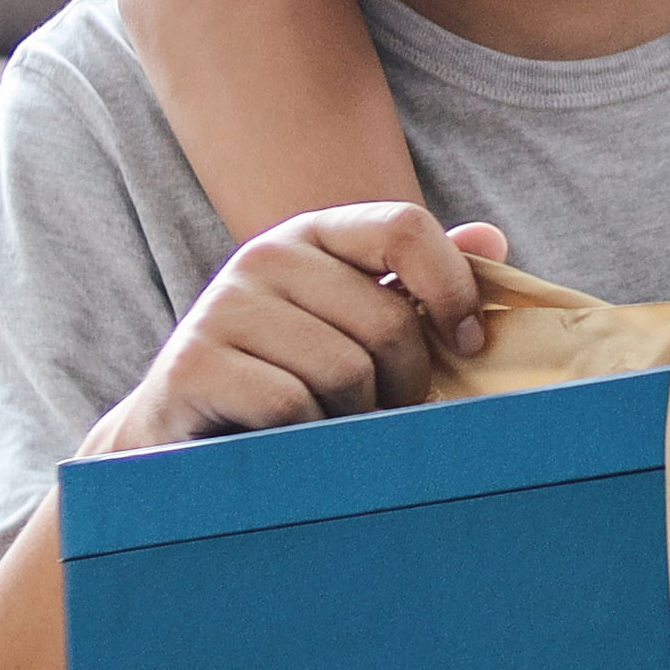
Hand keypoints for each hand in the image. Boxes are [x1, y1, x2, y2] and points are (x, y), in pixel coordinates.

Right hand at [93, 206, 508, 454]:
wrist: (178, 442)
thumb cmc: (286, 381)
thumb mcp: (351, 325)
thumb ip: (415, 284)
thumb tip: (491, 237)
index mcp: (312, 235)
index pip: (403, 227)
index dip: (452, 288)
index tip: (468, 344)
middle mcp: (264, 256)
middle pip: (386, 318)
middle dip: (405, 383)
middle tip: (385, 411)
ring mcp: (222, 307)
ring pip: (345, 369)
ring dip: (354, 418)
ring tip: (331, 427)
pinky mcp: (193, 365)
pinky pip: (294, 404)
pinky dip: (309, 438)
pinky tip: (290, 442)